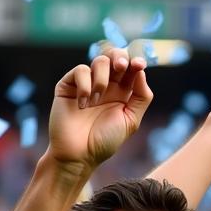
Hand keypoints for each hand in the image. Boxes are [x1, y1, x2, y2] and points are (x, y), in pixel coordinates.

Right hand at [48, 51, 151, 171]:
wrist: (80, 153)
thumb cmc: (106, 140)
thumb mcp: (131, 121)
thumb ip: (141, 98)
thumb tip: (142, 73)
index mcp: (122, 94)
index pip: (130, 70)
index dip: (135, 63)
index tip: (140, 64)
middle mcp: (106, 86)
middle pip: (114, 58)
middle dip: (120, 58)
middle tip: (121, 66)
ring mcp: (87, 84)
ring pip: (99, 61)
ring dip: (102, 79)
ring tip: (97, 100)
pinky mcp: (69, 84)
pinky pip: (80, 70)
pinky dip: (85, 86)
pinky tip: (83, 104)